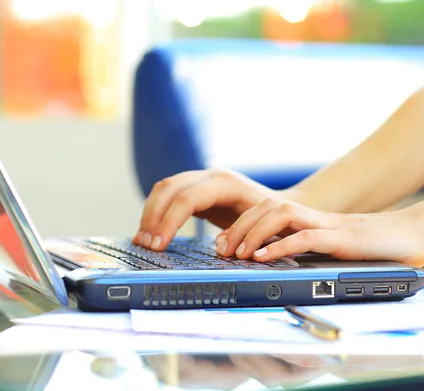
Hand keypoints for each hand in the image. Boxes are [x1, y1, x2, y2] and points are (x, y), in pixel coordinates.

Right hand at [134, 169, 283, 250]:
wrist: (281, 205)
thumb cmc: (274, 220)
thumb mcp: (262, 227)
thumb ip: (242, 233)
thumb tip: (220, 247)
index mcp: (226, 183)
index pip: (187, 198)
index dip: (169, 221)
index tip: (158, 246)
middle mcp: (211, 176)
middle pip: (169, 188)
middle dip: (153, 217)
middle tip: (146, 245)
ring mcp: (202, 179)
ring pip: (164, 188)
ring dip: (150, 214)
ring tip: (142, 241)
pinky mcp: (196, 189)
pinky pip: (168, 195)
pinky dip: (156, 212)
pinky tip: (150, 232)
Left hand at [216, 199, 423, 266]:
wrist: (416, 235)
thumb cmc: (375, 246)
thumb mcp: (332, 249)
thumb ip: (309, 251)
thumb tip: (280, 263)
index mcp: (311, 220)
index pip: (266, 211)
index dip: (240, 224)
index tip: (222, 244)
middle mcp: (315, 217)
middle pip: (267, 208)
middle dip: (238, 227)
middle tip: (221, 249)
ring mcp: (329, 224)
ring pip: (282, 215)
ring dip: (255, 232)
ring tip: (238, 253)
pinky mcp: (344, 238)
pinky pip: (307, 237)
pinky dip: (282, 245)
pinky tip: (264, 256)